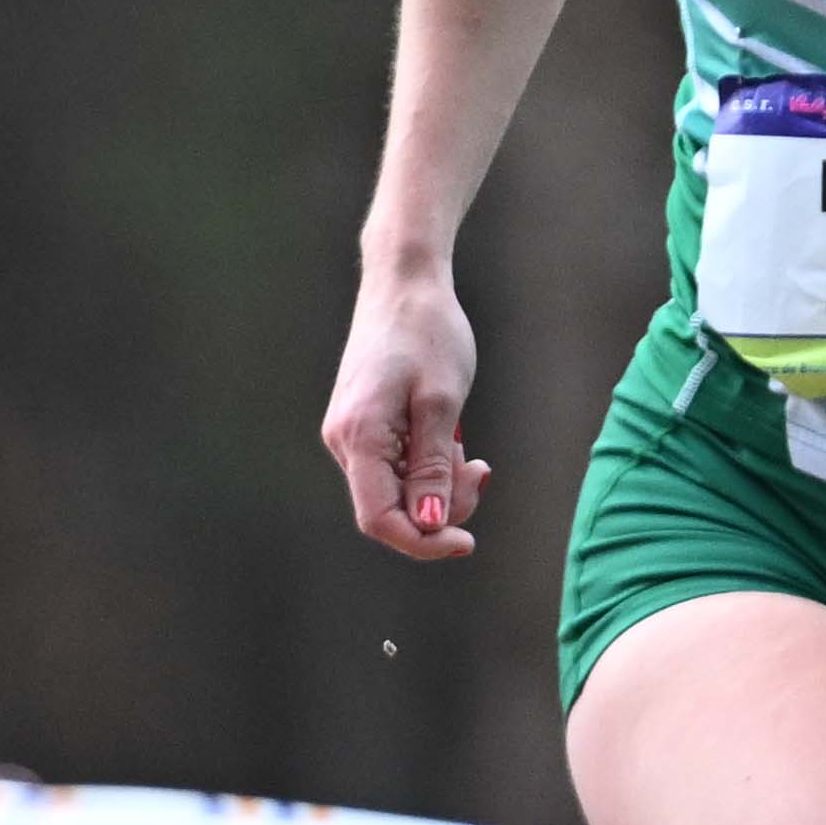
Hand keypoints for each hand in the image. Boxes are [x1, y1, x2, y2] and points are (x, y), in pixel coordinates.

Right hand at [320, 267, 491, 561]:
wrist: (405, 282)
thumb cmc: (427, 332)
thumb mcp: (442, 401)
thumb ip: (433, 466)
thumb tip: (428, 522)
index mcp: (359, 436)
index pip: (380, 520)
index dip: (422, 542)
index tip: (467, 542)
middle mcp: (344, 441)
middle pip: (391, 509)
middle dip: (440, 506)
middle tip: (480, 471)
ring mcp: (351, 434)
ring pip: (397, 490)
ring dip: (439, 483)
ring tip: (468, 448)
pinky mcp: (365, 427)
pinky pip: (397, 467)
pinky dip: (429, 465)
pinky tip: (451, 438)